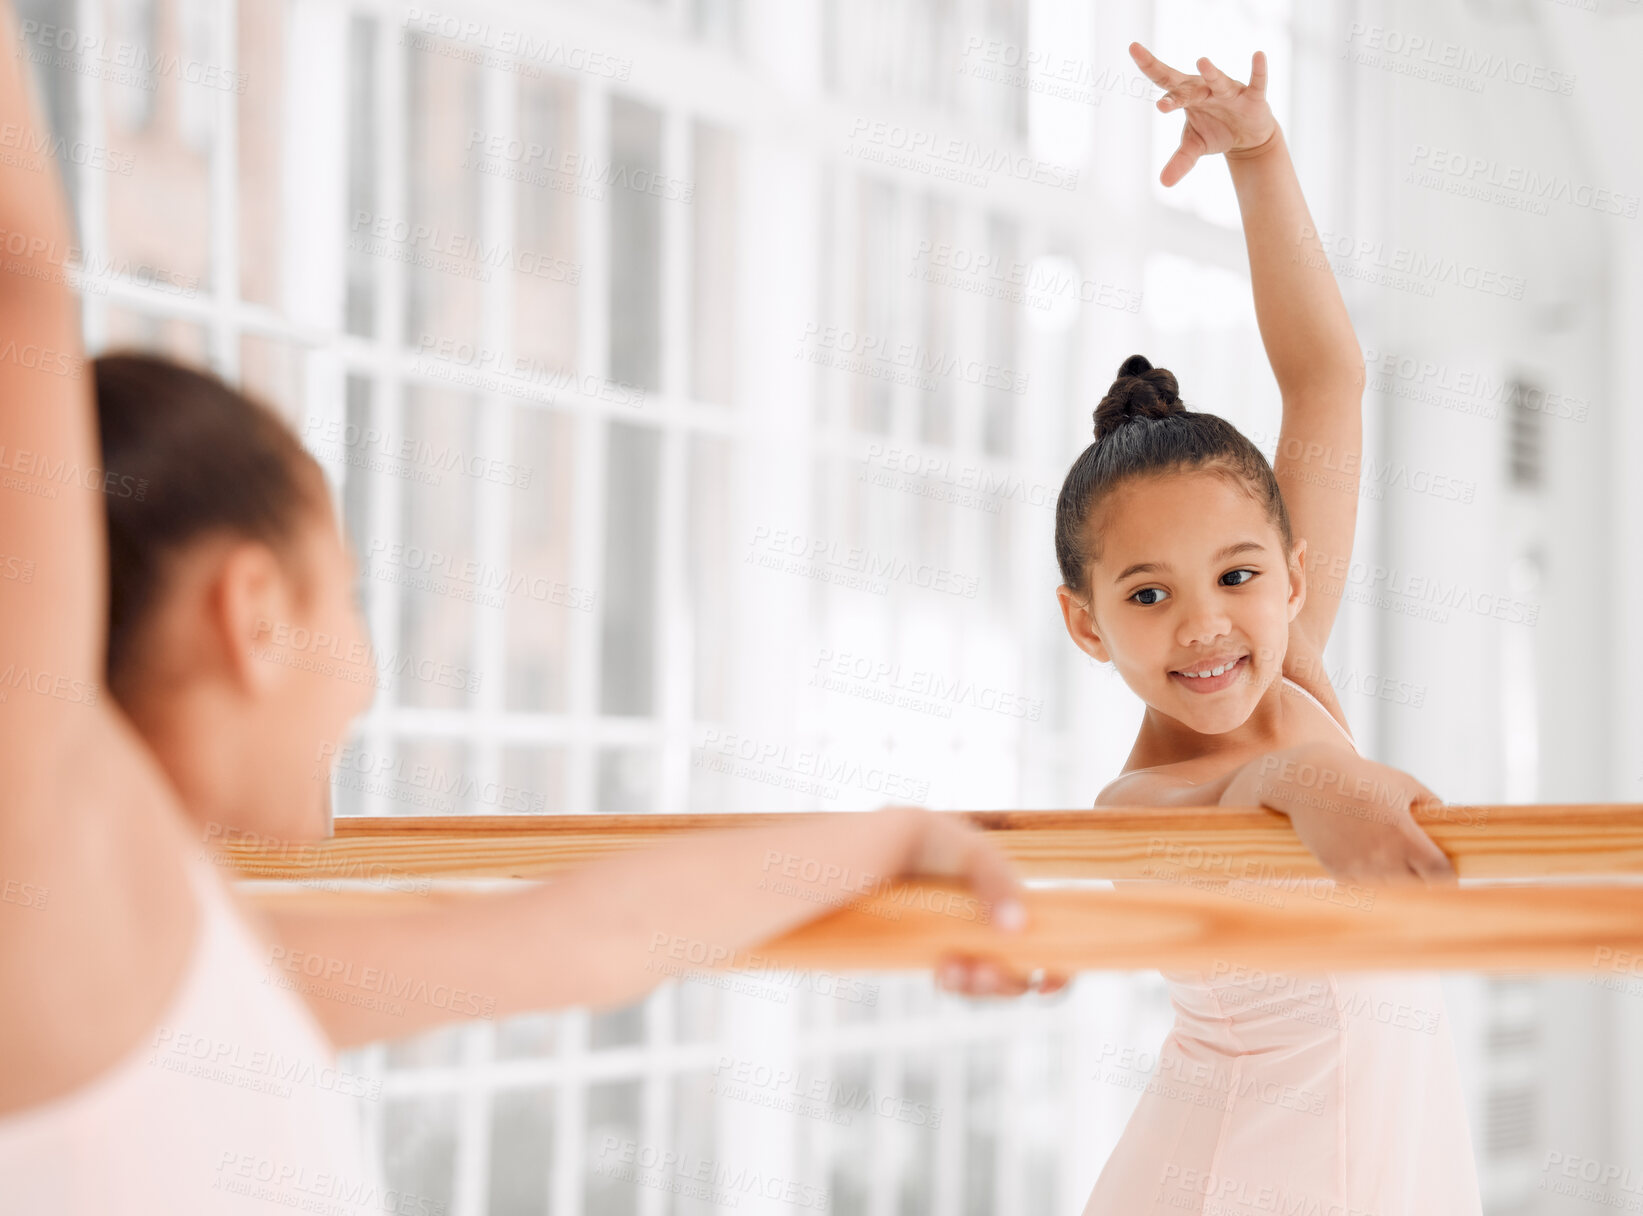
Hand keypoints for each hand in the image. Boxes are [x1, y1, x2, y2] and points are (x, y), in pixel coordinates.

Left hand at [878, 806, 1071, 998]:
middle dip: (1010, 980)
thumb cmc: (922, 839)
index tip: (1050, 980)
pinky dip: (959, 982)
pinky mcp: (929, 956)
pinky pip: (958, 983)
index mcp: (1008, 896)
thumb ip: (997, 879)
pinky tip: (944, 970)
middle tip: (985, 974)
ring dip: (984, 985)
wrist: (866, 845)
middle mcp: (989, 922)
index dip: (1059, 965)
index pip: (1048, 938)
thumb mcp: (967, 850)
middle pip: (1021, 969)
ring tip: (957, 972)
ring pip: (989, 982)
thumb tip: (1019, 928)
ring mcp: (960, 941)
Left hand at [1129, 41, 1277, 186]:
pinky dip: (1258, 70)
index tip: (1133, 48)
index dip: (1149, 65)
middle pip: (1187, 88)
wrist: (1246, 136)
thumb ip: (1180, 161)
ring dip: (1211, 73)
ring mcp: (1229, 91)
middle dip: (1176, 96)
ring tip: (1202, 62)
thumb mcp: (1194, 147)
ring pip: (1218, 81)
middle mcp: (1205, 89)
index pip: (1164, 80)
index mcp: (1187, 96)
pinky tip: (1259, 55)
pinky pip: (1256, 82)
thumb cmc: (1214, 132)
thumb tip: (1163, 183)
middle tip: (1162, 106)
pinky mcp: (1252, 97)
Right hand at [1256, 747, 1456, 884]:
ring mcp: (1358, 866)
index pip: (1439, 873)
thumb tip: (1453, 825)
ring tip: (1394, 866)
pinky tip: (1369, 864)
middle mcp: (1381, 855)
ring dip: (1396, 883)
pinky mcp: (1337, 871)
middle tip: (1422, 870)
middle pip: (1417, 887)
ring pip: (1390, 891)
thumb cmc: (1360, 777)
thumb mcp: (1403, 783)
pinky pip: (1363, 888)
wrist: (1308, 781)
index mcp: (1403, 834)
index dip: (1446, 875)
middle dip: (1422, 880)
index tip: (1446, 873)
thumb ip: (1432, 804)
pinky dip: (1370, 881)